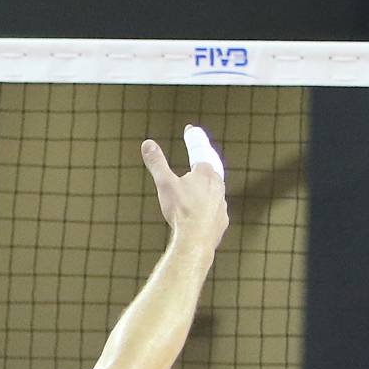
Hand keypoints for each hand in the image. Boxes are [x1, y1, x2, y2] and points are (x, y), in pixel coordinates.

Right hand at [143, 125, 227, 247]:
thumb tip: (147, 143)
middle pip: (212, 168)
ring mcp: (221, 203)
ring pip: (216, 189)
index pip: (199, 150)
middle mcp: (218, 185)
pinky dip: (210, 206)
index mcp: (205, 173)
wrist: (196, 239)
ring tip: (203, 184)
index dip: (193, 138)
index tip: (190, 128)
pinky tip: (205, 211)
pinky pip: (216, 209)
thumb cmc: (181, 210)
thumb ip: (157, 163)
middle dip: (205, 160)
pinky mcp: (221, 220)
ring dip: (208, 184)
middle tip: (201, 154)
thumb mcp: (165, 184)